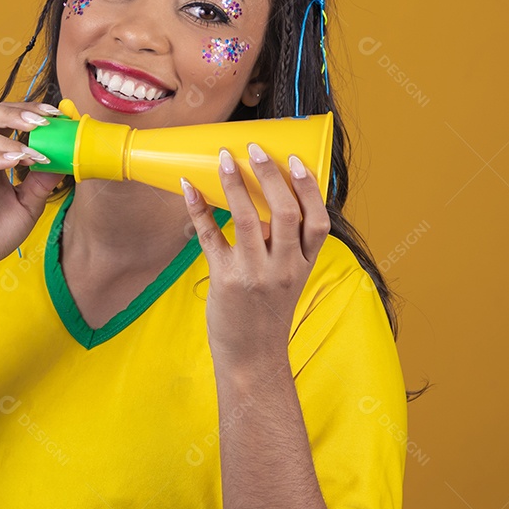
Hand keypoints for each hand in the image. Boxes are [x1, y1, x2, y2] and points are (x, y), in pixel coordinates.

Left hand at [180, 143, 330, 367]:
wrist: (252, 359)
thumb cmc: (268, 313)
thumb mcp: (289, 280)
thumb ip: (284, 246)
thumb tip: (265, 199)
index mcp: (304, 265)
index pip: (318, 221)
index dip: (309, 188)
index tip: (296, 161)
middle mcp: (283, 269)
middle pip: (284, 212)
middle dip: (269, 175)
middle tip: (254, 149)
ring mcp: (254, 275)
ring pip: (246, 219)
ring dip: (233, 183)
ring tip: (224, 159)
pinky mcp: (225, 280)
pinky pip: (211, 236)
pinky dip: (198, 209)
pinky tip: (189, 188)